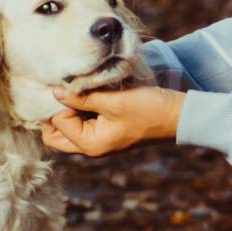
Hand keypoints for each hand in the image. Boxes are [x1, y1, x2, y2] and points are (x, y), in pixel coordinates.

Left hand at [41, 85, 183, 156]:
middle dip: (55, 113)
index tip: (70, 83)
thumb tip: (55, 92)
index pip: (57, 123)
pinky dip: (80, 110)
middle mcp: (91, 147)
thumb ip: (82, 97)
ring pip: (68, 128)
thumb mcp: (113, 101)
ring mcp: (98, 140)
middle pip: (56, 135)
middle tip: (66, 89)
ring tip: (78, 89)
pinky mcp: (106, 130)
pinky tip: (88, 93)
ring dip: (68, 110)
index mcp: (91, 144)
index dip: (60, 102)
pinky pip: (82, 123)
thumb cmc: (148, 109)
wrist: (177, 115)